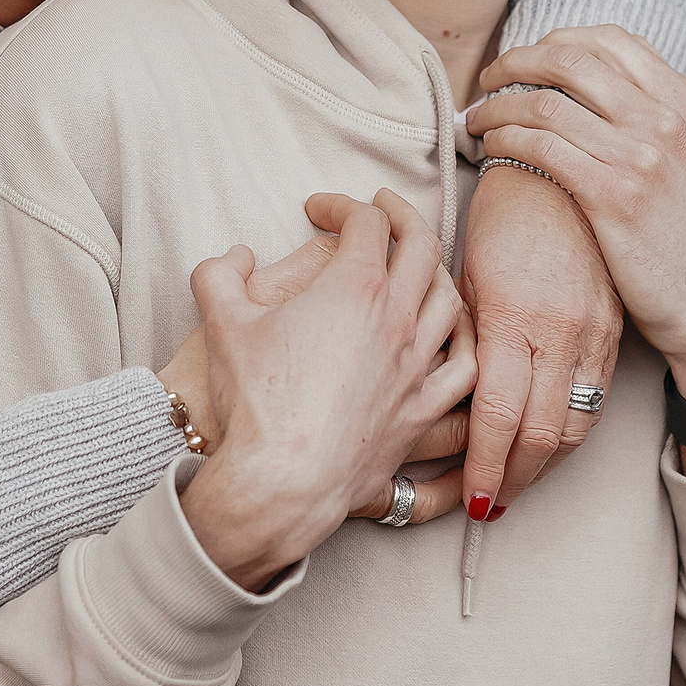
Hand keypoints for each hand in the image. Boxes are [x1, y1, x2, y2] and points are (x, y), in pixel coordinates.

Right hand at [157, 206, 473, 489]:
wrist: (279, 481)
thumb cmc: (254, 403)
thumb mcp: (221, 323)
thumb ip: (219, 274)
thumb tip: (232, 257)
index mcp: (355, 288)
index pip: (365, 222)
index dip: (341, 205)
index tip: (320, 210)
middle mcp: (397, 320)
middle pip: (422, 246)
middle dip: (402, 217)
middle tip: (382, 210)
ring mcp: (417, 367)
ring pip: (451, 301)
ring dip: (436, 271)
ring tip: (419, 265)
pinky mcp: (422, 411)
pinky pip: (466, 367)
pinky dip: (465, 341)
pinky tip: (454, 335)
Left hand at [456, 166, 622, 519]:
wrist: (563, 171)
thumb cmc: (504, 213)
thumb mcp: (468, 271)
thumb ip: (465, 334)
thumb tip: (450, 391)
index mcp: (511, 316)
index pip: (499, 416)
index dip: (485, 468)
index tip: (471, 498)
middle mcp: (558, 331)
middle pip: (541, 435)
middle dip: (514, 481)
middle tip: (490, 506)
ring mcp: (591, 332)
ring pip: (574, 424)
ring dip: (545, 464)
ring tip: (517, 483)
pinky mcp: (613, 329)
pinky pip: (595, 397)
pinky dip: (570, 430)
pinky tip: (548, 442)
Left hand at [467, 27, 685, 482]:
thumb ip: (654, 115)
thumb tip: (600, 82)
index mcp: (685, 100)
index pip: (609, 39)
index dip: (554, 40)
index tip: (525, 60)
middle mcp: (666, 118)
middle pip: (571, 58)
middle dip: (516, 62)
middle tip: (487, 81)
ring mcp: (641, 155)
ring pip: (545, 101)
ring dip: (497, 105)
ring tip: (477, 120)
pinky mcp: (613, 195)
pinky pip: (540, 145)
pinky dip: (504, 138)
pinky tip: (491, 149)